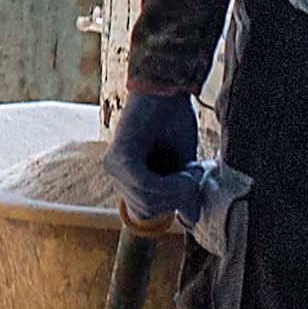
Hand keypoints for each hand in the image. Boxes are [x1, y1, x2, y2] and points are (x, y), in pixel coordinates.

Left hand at [109, 88, 211, 225]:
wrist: (167, 89)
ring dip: (175, 192)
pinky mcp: (119, 156)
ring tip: (190, 173)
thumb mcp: (181, 165)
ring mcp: (114, 166)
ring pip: (145, 201)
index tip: (190, 191)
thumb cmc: (173, 121)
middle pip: (145, 211)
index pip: (144, 213)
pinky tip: (182, 172)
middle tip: (193, 181)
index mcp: (127, 175)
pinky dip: (167, 183)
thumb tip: (191, 219)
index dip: (171, 207)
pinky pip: (144, 184)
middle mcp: (116, 172)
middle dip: (175, 201)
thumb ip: (182, 191)